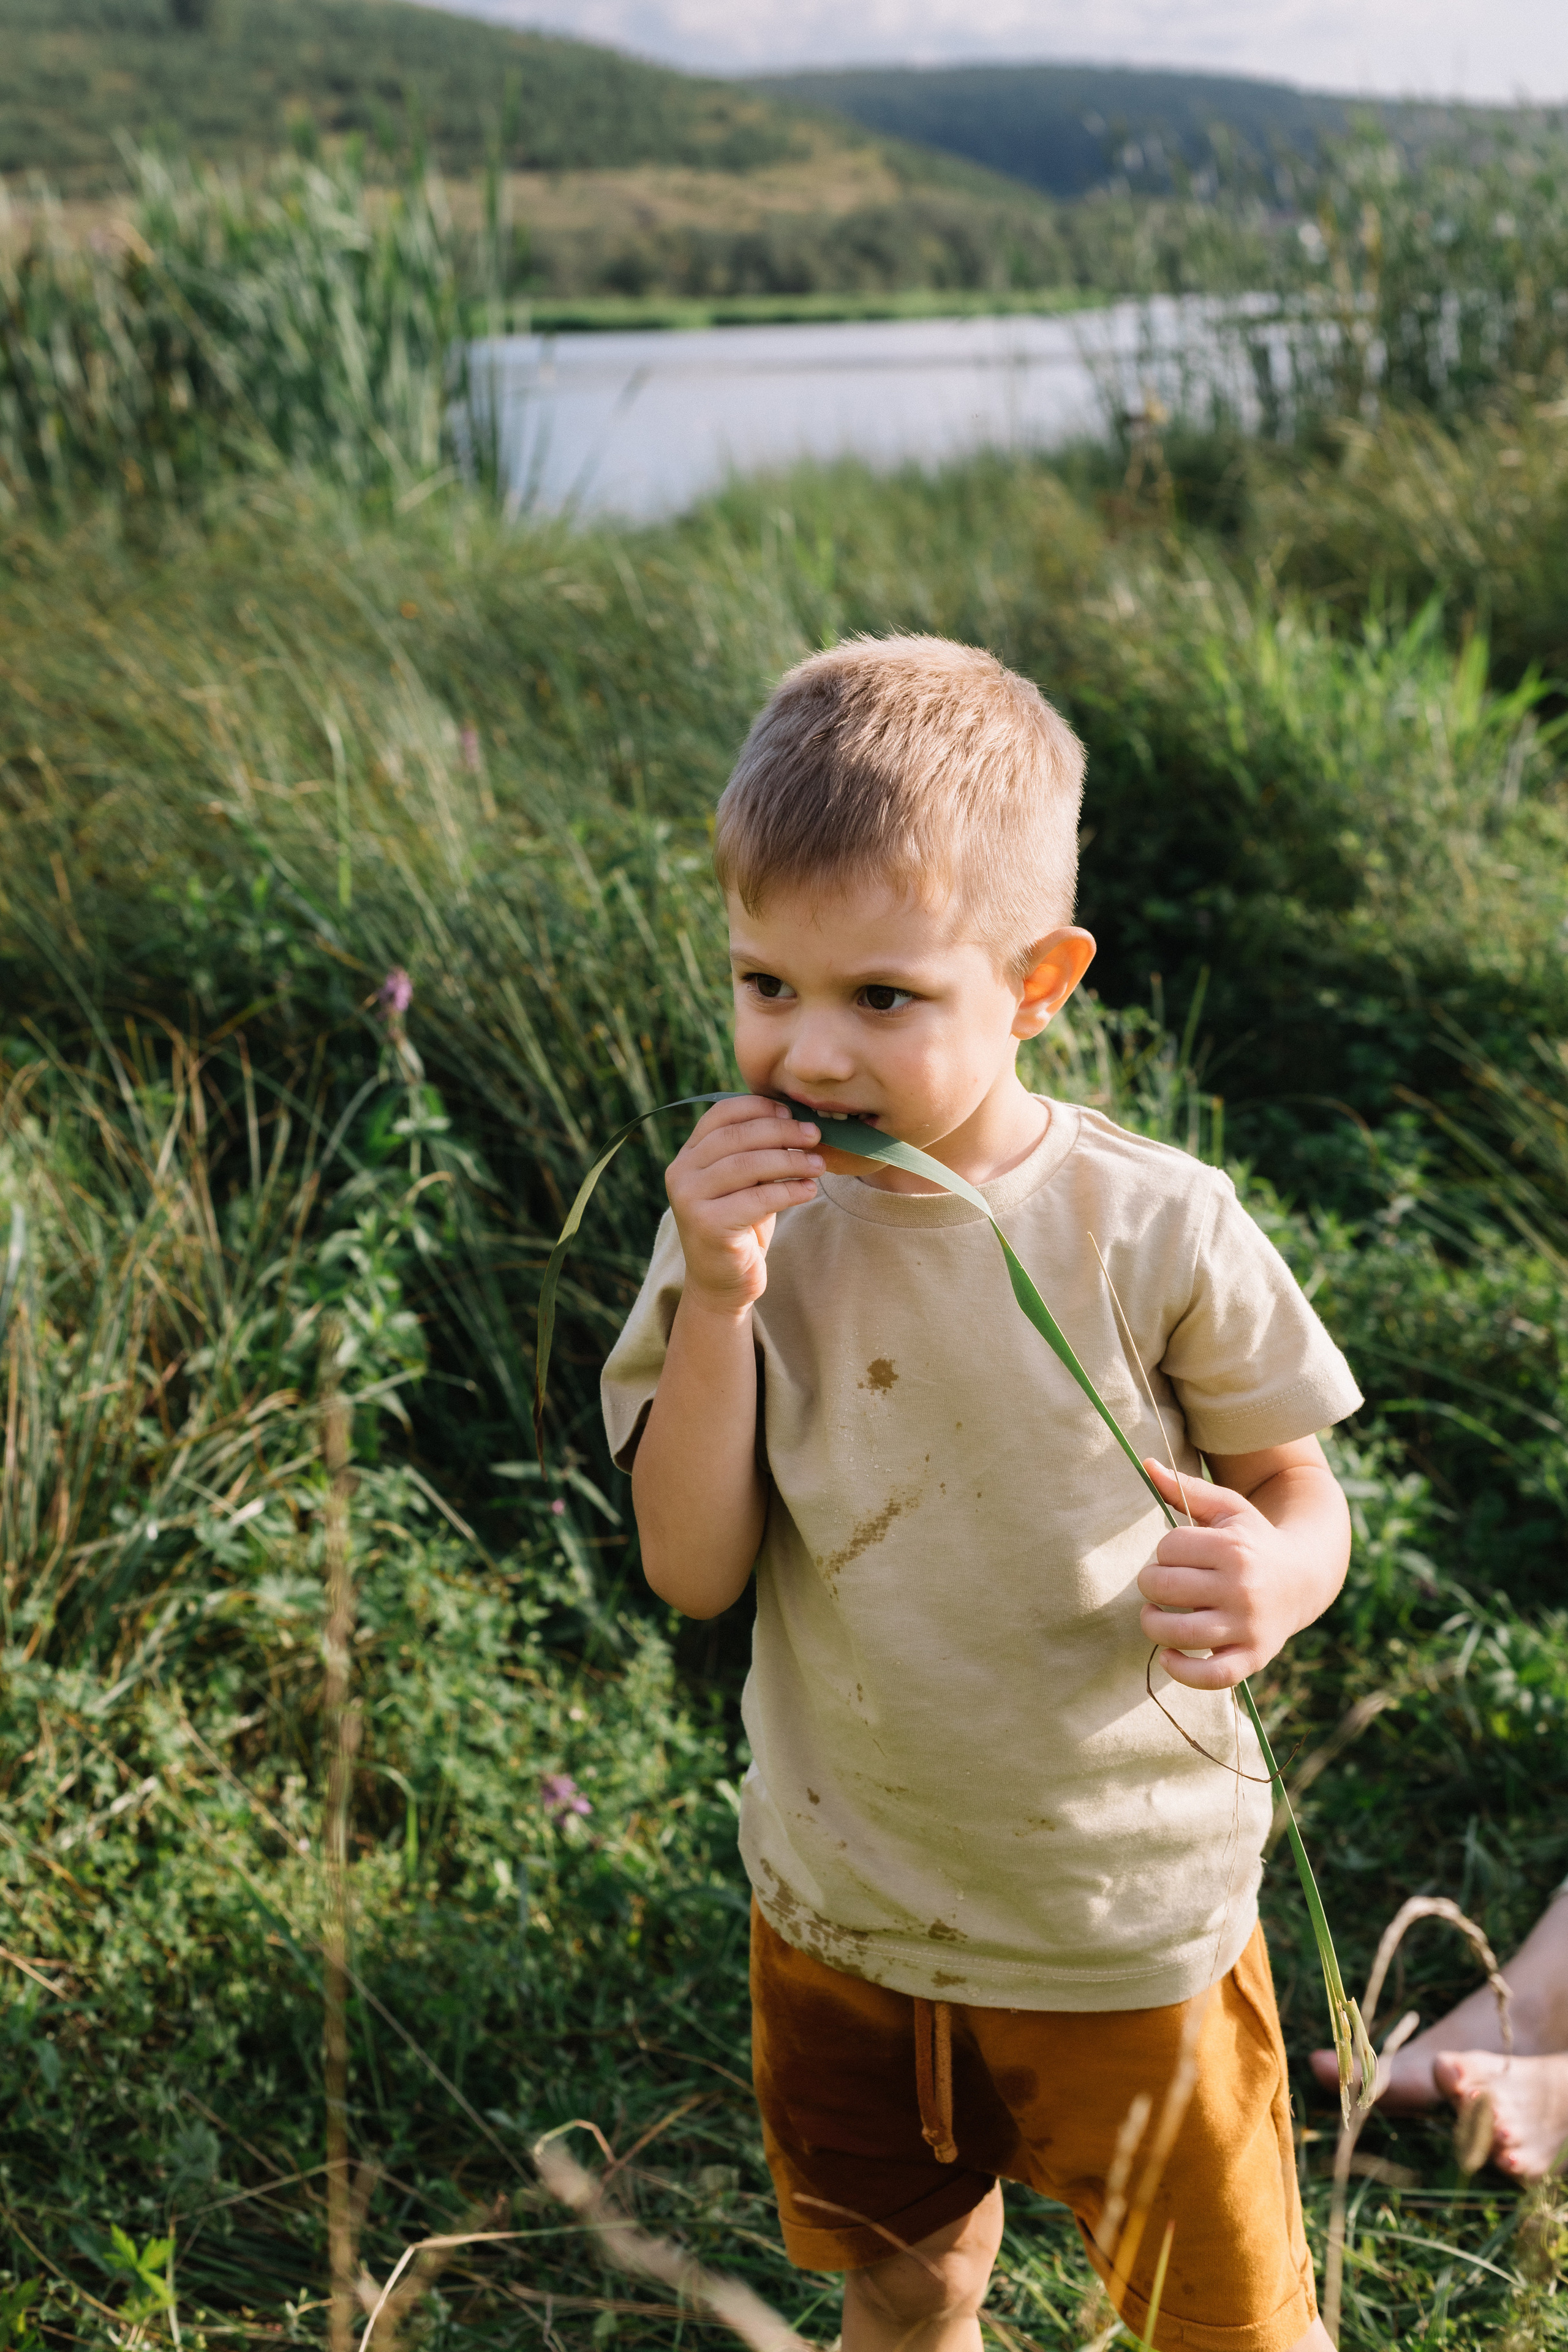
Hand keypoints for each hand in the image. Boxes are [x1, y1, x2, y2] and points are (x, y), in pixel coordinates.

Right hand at [664, 1096, 822, 1312]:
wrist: (722, 1282)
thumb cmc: (740, 1225)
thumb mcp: (744, 1182)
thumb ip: (756, 1152)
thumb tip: (799, 1121)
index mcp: (688, 1155)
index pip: (720, 1114)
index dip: (758, 1108)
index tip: (791, 1112)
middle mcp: (681, 1173)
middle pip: (736, 1137)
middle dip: (781, 1132)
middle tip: (815, 1136)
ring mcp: (689, 1199)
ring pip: (747, 1165)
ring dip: (790, 1161)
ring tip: (819, 1164)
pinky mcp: (708, 1225)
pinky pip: (757, 1199)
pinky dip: (788, 1191)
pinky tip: (809, 1190)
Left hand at [1137, 1456, 1314, 1690]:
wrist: (1304, 1577)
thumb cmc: (1253, 1540)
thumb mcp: (1228, 1509)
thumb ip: (1186, 1489)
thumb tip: (1145, 1465)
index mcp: (1233, 1548)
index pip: (1168, 1548)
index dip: (1164, 1551)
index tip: (1178, 1555)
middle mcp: (1242, 1588)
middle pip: (1164, 1587)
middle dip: (1151, 1585)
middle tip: (1162, 1585)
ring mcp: (1248, 1626)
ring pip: (1178, 1633)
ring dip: (1153, 1625)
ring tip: (1156, 1617)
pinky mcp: (1253, 1657)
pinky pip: (1209, 1676)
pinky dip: (1181, 1670)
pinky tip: (1170, 1655)